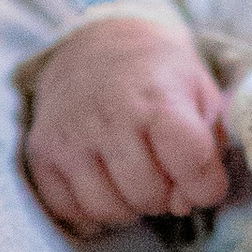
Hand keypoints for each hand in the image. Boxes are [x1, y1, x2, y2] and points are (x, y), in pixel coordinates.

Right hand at [23, 20, 228, 232]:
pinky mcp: (42, 152)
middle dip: (165, 196)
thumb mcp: (203, 95)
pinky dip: (91, 208)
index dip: (206, 186)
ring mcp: (70, 136)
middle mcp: (109, 117)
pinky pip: (69, 209)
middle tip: (164, 174)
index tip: (204, 179)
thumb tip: (187, 201)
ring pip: (107, 209)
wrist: (99, 42)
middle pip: (148, 195)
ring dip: (129, 206)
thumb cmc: (159, 76)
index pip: (191, 164)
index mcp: (158, 99)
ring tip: (135, 180)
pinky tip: (105, 183)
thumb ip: (209, 149)